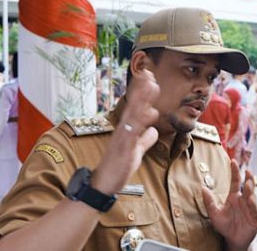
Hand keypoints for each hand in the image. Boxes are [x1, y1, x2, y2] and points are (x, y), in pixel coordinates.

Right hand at [91, 69, 159, 194]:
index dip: (142, 92)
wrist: (103, 184)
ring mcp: (122, 137)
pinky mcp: (124, 148)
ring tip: (151, 84)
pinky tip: (149, 112)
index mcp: (127, 129)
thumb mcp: (135, 151)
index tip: (149, 77)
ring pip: (133, 114)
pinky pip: (133, 132)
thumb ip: (144, 140)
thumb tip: (153, 131)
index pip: (135, 106)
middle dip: (141, 88)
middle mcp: (123, 129)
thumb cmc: (117, 168)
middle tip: (149, 72)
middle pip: (133, 105)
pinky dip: (141, 121)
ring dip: (142, 98)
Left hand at [202, 160, 256, 250]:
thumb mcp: (214, 214)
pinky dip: (253, 204)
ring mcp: (249, 207)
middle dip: (248, 178)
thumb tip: (202, 188)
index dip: (235, 171)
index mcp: (233, 197)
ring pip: (251, 195)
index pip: (235, 181)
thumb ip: (209, 202)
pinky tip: (250, 200)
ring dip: (250, 189)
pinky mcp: (254, 216)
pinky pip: (254, 208)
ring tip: (247, 184)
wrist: (233, 239)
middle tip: (248, 171)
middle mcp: (242, 199)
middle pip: (247, 185)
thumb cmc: (225, 226)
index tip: (233, 161)